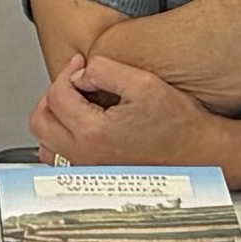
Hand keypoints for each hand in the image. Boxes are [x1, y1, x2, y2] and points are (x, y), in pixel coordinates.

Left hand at [29, 55, 240, 174]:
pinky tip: (82, 125)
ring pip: (46, 144)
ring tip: (74, 102)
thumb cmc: (178, 124)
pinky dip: (62, 140)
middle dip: (53, 94)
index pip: (57, 94)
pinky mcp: (95, 176)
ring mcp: (88, 170)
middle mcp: (85, 156)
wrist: (199, 153)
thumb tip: (80, 73)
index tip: (82, 65)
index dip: (68, 72)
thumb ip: (105, 70)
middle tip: (72, 81)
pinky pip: (61, 159)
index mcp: (93, 133)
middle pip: (41, 120)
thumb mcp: (143, 83)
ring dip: (54, 118)